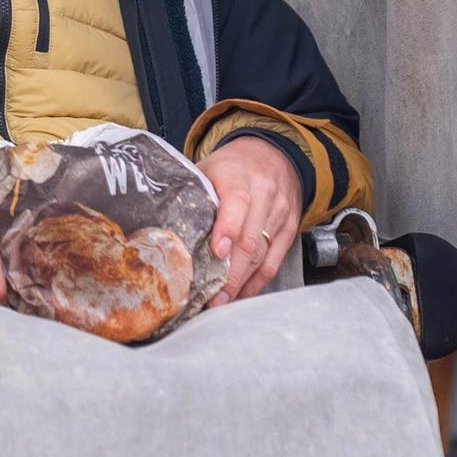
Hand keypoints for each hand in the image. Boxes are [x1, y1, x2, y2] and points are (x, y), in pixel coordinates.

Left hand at [197, 134, 303, 305]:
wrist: (274, 153)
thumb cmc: (231, 166)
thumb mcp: (208, 168)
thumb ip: (193, 194)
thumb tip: (166, 225)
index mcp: (239, 177)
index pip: (237, 203)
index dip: (227, 230)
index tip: (216, 253)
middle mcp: (265, 196)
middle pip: (250, 240)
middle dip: (231, 274)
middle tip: (212, 298)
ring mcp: (280, 215)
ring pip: (263, 255)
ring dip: (242, 283)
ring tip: (222, 303)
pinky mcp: (290, 229)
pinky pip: (275, 260)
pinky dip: (258, 281)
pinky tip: (242, 294)